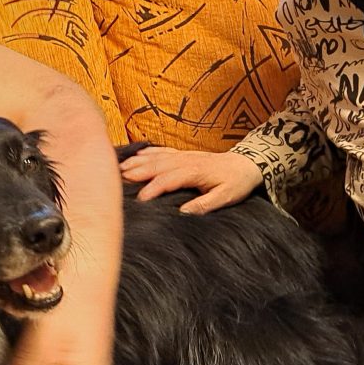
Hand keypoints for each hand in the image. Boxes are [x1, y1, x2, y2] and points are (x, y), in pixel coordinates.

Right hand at [119, 147, 261, 212]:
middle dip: (136, 171)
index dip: (152, 188)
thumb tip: (183, 213)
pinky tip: (136, 154)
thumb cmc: (237, 183)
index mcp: (195, 172)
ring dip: (137, 161)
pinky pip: (162, 151)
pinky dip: (147, 152)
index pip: (168, 179)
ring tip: (119, 168)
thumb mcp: (226, 197)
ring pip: (156, 157)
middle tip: (117, 179)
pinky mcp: (184, 154)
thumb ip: (204, 204)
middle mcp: (186, 161)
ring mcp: (184, 156)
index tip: (139, 199)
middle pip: (156, 165)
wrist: (247, 164)